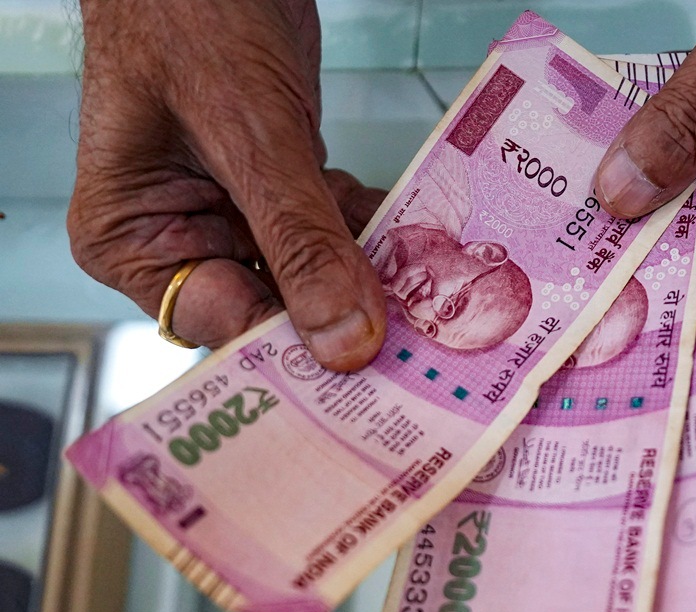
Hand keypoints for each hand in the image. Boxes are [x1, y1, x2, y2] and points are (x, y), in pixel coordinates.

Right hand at [68, 0, 386, 370]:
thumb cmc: (186, 13)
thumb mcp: (245, 132)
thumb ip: (297, 236)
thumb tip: (341, 335)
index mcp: (134, 238)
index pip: (220, 324)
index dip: (292, 346)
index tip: (364, 360)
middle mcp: (183, 234)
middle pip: (274, 308)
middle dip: (343, 311)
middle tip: (415, 333)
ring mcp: (237, 211)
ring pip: (315, 271)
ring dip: (370, 270)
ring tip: (429, 282)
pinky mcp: (284, 186)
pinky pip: (335, 226)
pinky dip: (373, 225)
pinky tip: (413, 230)